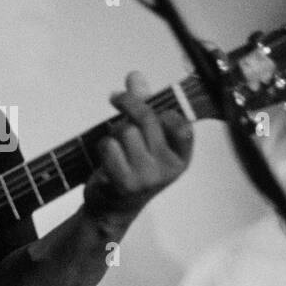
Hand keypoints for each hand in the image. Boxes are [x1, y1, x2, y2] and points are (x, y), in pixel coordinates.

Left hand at [83, 71, 193, 234]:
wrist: (112, 209)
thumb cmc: (131, 169)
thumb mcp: (144, 139)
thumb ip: (143, 106)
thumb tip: (135, 76)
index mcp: (180, 157)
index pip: (182, 124)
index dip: (164, 110)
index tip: (149, 105)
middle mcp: (168, 168)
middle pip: (147, 119)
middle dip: (128, 105)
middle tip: (116, 98)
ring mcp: (148, 177)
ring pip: (125, 131)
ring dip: (114, 133)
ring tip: (115, 147)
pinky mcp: (125, 182)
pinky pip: (109, 146)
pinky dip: (103, 146)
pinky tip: (106, 158)